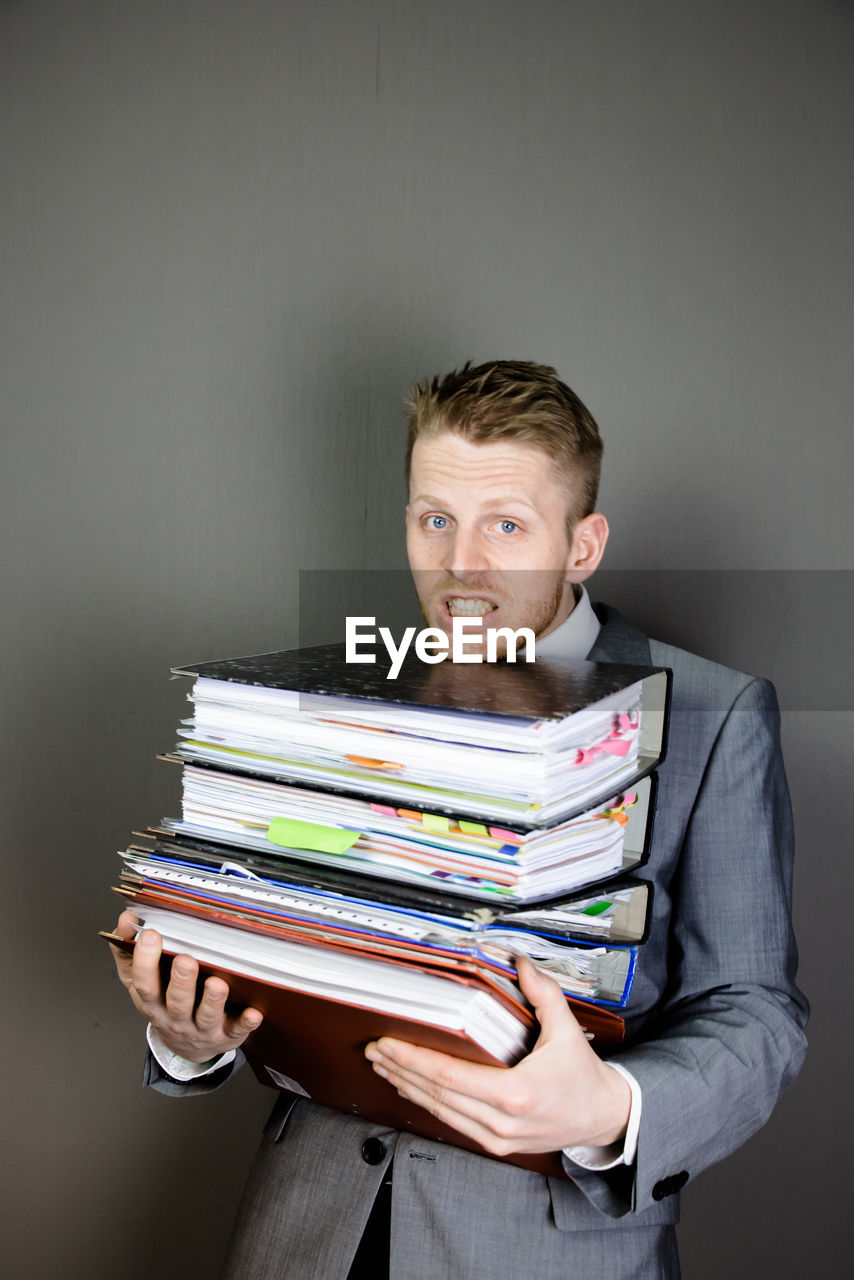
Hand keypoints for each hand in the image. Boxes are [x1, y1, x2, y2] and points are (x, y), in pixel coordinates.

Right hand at [109, 910, 262, 1063]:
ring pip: (205, 1017)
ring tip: (217, 983)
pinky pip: (237, 1030)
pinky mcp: (226, 1034)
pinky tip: (254, 1012)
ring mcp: (201, 1029)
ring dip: (212, 1001)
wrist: (186, 1049)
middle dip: (181, 982)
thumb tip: (125, 919)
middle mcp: (175, 1018)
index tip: (150, 934)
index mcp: (153, 1003)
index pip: (143, 984)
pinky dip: (245, 1022)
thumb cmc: (164, 1005)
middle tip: (185, 960)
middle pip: (176, 1003)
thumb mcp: (141, 982)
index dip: (144, 961)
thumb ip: (129, 951)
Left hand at [364, 956, 629, 1156]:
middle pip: (436, 1094)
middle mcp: (502, 1121)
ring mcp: (497, 1137)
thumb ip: (542, 994)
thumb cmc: (583, 1077)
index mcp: (516, 1093)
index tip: (389, 1043)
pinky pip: (452, 1122)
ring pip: (439, 1111)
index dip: (413, 1059)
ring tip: (384, 1066)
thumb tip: (519, 963)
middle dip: (400, 1069)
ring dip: (407, 1087)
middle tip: (376, 1049)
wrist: (602, 1117)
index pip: (449, 1076)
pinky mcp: (495, 1144)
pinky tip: (412, 1087)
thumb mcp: (566, 1030)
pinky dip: (427, 1102)